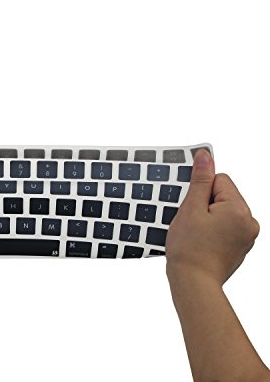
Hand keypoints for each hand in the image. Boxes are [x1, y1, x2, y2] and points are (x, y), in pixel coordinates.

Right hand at [166, 149, 259, 285]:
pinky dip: (211, 229)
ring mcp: (246, 236)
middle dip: (203, 204)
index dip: (199, 191)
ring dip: (206, 216)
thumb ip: (199, 180)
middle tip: (192, 223)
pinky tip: (201, 240)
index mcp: (240, 210)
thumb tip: (205, 156)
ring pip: (222, 211)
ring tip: (195, 233)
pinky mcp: (240, 246)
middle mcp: (249, 222)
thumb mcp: (190, 208)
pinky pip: (224, 226)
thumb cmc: (190, 249)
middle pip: (222, 195)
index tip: (191, 207)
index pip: (219, 180)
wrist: (193, 283)